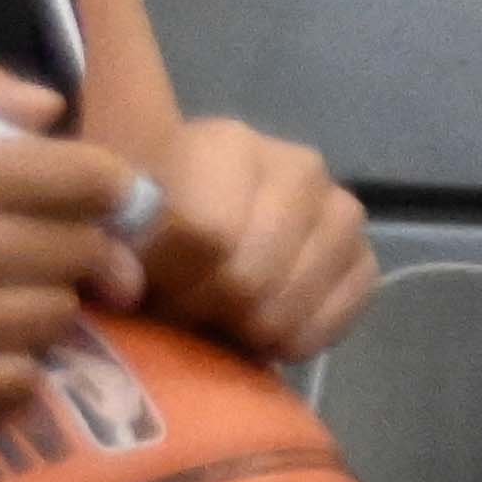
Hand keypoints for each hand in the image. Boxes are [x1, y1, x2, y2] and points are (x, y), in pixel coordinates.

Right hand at [0, 81, 137, 414]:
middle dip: (78, 241)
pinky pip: (22, 377)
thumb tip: (49, 108)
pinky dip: (13, 358)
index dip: (106, 183)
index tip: (90, 189)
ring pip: (60, 315)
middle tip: (40, 239)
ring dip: (45, 298)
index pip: (91, 179)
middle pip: (86, 251)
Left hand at [130, 113, 375, 369]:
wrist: (204, 220)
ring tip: (226, 323)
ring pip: (292, 300)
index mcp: (228, 143)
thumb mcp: (117, 213)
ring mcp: (342, 212)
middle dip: (212, 310)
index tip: (152, 296)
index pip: (205, 233)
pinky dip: (298, 338)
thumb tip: (134, 283)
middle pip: (249, 274)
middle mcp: (299, 167)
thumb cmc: (155, 220)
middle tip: (191, 316)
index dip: (174, 283)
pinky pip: (336, 316)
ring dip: (253, 328)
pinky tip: (268, 334)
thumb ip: (115, 239)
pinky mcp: (366, 258)